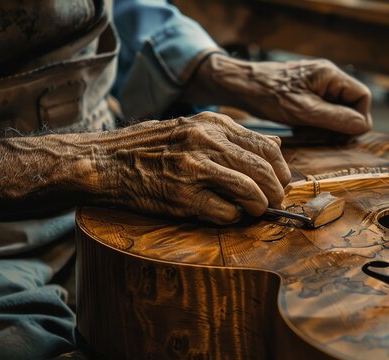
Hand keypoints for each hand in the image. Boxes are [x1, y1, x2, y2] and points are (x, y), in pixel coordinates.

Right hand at [97, 112, 290, 223]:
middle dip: (276, 191)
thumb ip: (236, 137)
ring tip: (256, 210)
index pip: (267, 147)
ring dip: (259, 205)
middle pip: (263, 170)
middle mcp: (206, 142)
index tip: (282, 182)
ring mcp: (194, 168)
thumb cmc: (152, 146)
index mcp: (214, 124)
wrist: (106, 160)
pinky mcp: (182, 195)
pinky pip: (224, 211)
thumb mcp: (195, 127)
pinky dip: (233, 217)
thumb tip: (278, 145)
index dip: (281, 169)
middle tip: (275, 202)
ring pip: (249, 190)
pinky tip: (228, 215)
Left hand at [186, 54, 371, 134]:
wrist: (238, 85)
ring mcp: (318, 85)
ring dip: (326, 126)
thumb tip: (362, 126)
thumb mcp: (303, 111)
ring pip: (337, 111)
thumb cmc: (267, 95)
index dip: (357, 119)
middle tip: (319, 136)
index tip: (341, 135)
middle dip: (339, 125)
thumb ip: (335, 118)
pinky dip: (315, 123)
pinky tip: (299, 127)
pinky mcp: (307, 93)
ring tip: (305, 131)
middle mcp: (327, 77)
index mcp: (330, 75)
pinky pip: (322, 111)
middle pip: (351, 105)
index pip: (362, 97)